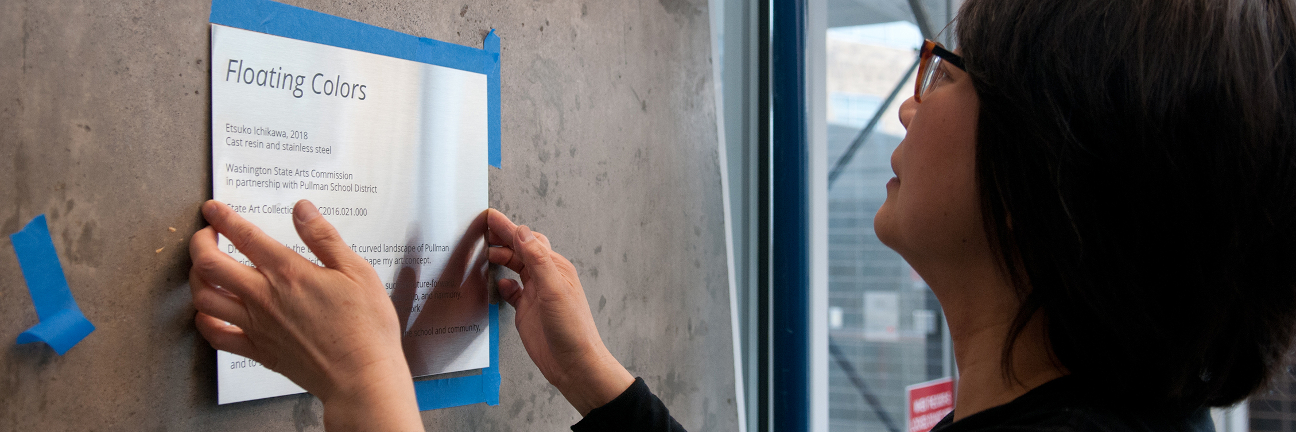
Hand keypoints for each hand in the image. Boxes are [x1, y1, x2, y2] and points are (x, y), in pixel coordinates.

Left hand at [189, 200, 421, 430]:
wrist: (361, 376)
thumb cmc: (366, 326)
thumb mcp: (357, 271)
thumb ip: (324, 238)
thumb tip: (302, 209)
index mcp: (289, 273)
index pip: (244, 237)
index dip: (223, 217)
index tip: (213, 208)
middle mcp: (264, 297)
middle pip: (209, 264)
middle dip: (199, 242)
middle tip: (206, 234)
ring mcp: (256, 326)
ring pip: (204, 298)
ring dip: (196, 277)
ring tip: (204, 268)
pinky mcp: (258, 351)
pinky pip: (216, 335)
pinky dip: (204, 321)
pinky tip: (209, 312)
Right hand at [485, 209, 634, 415]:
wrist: (574, 364)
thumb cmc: (572, 330)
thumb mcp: (555, 290)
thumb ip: (538, 260)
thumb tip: (523, 233)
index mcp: (555, 269)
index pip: (528, 240)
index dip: (508, 228)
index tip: (490, 217)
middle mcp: (545, 279)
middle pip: (520, 251)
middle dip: (502, 238)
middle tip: (482, 229)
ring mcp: (535, 295)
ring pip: (515, 268)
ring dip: (501, 258)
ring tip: (485, 251)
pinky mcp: (527, 311)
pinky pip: (512, 292)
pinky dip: (503, 285)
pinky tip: (498, 283)